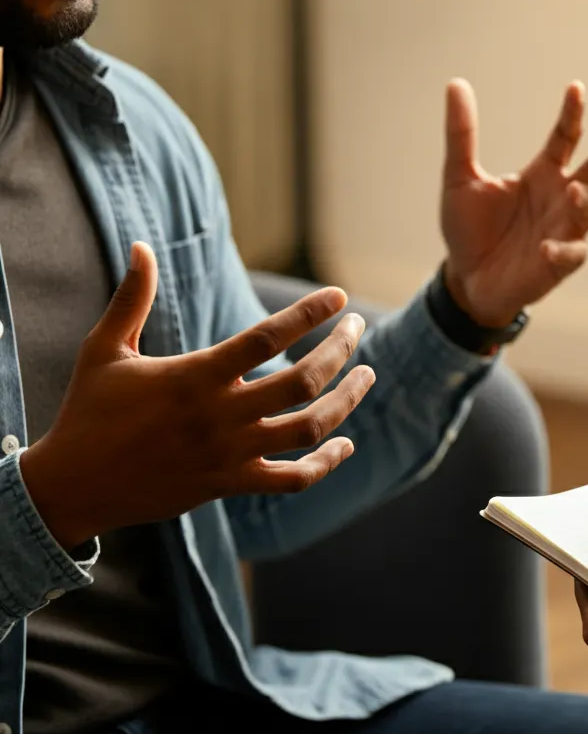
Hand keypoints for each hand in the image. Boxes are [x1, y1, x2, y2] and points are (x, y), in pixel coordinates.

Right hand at [19, 242, 375, 548]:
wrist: (73, 487)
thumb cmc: (89, 411)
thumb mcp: (104, 349)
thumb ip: (132, 299)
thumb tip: (142, 246)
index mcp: (194, 376)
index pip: (266, 338)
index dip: (309, 314)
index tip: (339, 297)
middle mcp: (220, 415)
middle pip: (302, 381)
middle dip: (340, 350)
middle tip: (358, 328)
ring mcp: (230, 454)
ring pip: (309, 429)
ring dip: (347, 402)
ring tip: (367, 375)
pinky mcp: (231, 484)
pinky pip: (292, 480)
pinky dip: (325, 465)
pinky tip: (344, 445)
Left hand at [441, 79, 587, 326]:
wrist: (465, 279)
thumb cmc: (469, 230)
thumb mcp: (459, 179)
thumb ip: (461, 135)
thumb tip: (455, 83)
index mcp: (543, 173)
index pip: (566, 137)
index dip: (573, 113)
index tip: (576, 88)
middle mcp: (561, 197)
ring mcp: (564, 230)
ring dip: (587, 198)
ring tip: (572, 189)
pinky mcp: (558, 264)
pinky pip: (572, 254)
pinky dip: (563, 250)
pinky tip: (545, 248)